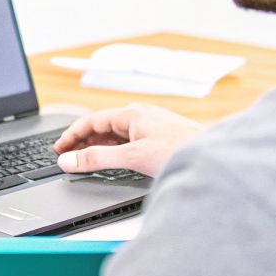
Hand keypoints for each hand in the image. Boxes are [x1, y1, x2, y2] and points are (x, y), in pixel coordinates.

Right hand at [53, 103, 203, 177]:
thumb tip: (68, 160)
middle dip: (83, 141)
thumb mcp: (131, 157)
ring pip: (118, 135)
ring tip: (86, 161)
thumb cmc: (181, 151)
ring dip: (100, 146)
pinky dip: (116, 150)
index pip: (91, 120)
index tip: (58, 149)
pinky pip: (131, 141)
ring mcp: (154, 127)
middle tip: (68, 157)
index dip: (71, 135)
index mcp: (132, 114)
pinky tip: (116, 161)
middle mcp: (142, 116)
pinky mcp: (163, 139)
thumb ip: (97, 159)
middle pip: (104, 126)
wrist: (217, 157)